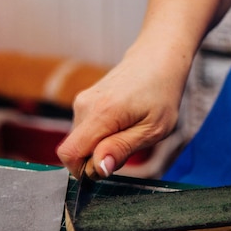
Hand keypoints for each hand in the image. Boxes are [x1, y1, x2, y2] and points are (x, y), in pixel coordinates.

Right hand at [56, 53, 183, 178]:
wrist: (158, 60)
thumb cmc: (161, 94)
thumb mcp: (152, 129)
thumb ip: (122, 149)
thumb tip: (98, 169)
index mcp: (100, 113)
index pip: (69, 154)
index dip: (86, 170)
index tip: (112, 165)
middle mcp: (84, 105)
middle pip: (76, 150)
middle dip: (98, 158)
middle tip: (130, 142)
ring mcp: (82, 102)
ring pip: (82, 141)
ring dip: (103, 145)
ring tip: (131, 129)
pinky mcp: (84, 101)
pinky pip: (86, 130)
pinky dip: (102, 134)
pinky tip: (124, 121)